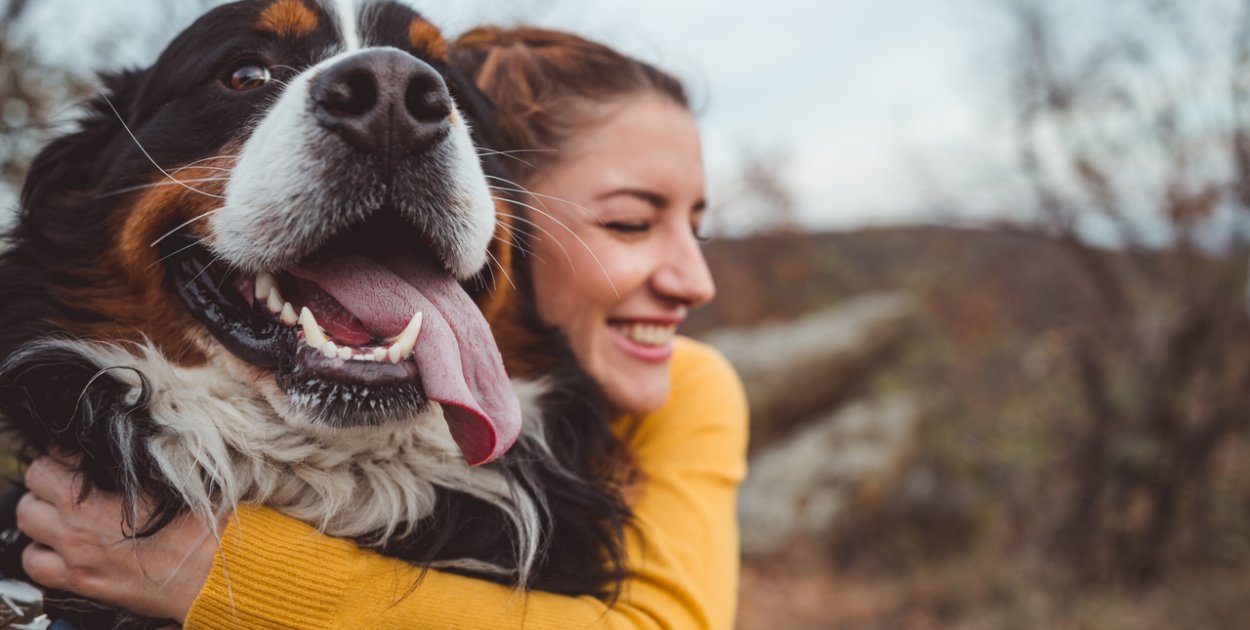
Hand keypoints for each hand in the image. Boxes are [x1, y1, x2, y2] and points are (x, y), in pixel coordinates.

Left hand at [16, 455, 220, 622]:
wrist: (212, 569)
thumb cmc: (199, 522)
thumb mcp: (169, 477)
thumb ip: (133, 462)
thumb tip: (119, 446)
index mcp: (93, 496)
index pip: (53, 459)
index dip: (67, 452)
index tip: (81, 455)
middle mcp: (75, 525)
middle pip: (34, 486)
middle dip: (49, 477)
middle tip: (70, 478)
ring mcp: (75, 555)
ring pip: (28, 524)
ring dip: (41, 513)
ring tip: (63, 511)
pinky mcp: (81, 581)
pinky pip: (36, 565)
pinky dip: (42, 552)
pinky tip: (62, 546)